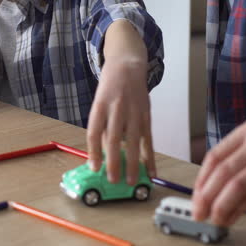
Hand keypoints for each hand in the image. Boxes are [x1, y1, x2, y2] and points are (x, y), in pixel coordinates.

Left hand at [86, 57, 154, 185]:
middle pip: (115, 138)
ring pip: (134, 140)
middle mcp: (117, 107)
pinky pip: (149, 138)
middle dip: (114, 161)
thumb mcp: (99, 102)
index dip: (94, 150)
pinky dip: (150, 156)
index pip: (95, 131)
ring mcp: (134, 110)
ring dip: (133, 163)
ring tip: (132, 181)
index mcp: (100, 105)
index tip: (94, 168)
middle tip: (113, 180)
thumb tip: (101, 155)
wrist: (127, 65)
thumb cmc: (110, 88)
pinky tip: (151, 171)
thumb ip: (102, 126)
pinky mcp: (147, 114)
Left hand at [192, 120, 245, 226]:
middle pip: (221, 171)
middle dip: (205, 195)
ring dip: (220, 205)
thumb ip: (241, 158)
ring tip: (213, 218)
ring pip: (235, 185)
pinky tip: (231, 218)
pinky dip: (238, 209)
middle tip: (198, 212)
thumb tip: (214, 186)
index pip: (214, 157)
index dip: (201, 180)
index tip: (195, 196)